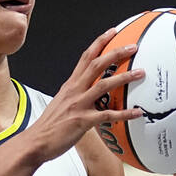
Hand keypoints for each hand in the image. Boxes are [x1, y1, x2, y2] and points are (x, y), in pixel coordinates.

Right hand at [27, 28, 144, 160]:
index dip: (99, 43)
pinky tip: (137, 112)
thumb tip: (89, 94)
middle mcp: (75, 91)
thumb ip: (76, 95)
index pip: (85, 57)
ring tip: (140, 73)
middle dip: (115, 53)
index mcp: (70, 85)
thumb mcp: (61, 103)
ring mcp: (79, 105)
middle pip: (96, 64)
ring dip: (124, 77)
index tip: (112, 33)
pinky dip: (124, 113)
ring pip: (104, 85)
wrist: (35, 142)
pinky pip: (107, 114)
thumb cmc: (49, 126)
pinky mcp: (83, 121)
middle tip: (132, 47)